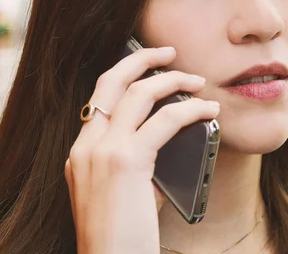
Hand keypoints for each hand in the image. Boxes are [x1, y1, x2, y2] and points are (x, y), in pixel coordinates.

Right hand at [64, 46, 219, 253]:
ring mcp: (102, 151)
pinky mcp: (126, 162)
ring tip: (196, 80)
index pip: (100, 97)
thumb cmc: (124, 235)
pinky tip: (208, 109)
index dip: (125, 75)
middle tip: (169, 52)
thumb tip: (176, 132)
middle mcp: (86, 146)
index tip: (149, 67)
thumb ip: (142, 159)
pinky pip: (166, 120)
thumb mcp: (126, 191)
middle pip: (111, 81)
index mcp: (80, 152)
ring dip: (173, 80)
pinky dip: (191, 109)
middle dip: (142, 59)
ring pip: (139, 92)